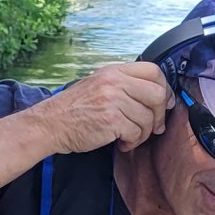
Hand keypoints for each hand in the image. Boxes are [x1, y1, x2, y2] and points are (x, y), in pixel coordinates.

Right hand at [35, 62, 170, 154]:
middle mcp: (114, 82)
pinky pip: (136, 133)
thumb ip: (123, 84)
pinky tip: (120, 143)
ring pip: (147, 118)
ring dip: (142, 133)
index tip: (163, 103)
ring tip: (129, 137)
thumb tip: (155, 94)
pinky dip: (132, 142)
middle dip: (159, 114)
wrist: (50, 124)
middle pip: (157, 94)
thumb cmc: (74, 109)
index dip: (164, 88)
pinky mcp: (111, 120)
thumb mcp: (98, 84)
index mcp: (113, 71)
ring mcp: (113, 100)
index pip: (153, 71)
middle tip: (154, 126)